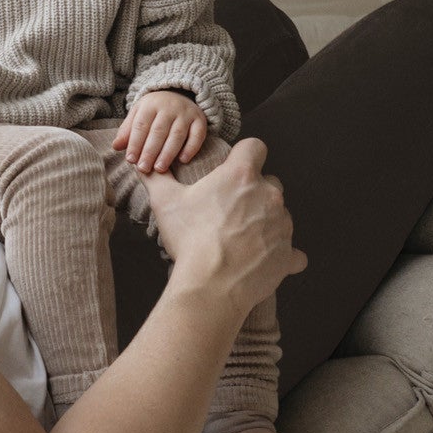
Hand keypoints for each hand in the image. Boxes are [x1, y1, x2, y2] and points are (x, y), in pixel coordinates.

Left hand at [113, 90, 207, 173]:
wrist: (179, 93)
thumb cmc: (154, 110)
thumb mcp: (138, 114)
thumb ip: (127, 130)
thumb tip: (116, 147)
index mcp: (150, 104)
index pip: (141, 125)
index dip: (135, 143)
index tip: (130, 160)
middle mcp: (169, 107)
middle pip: (158, 131)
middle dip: (150, 151)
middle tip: (144, 168)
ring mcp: (186, 113)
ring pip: (177, 134)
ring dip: (168, 153)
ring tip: (160, 168)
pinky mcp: (200, 119)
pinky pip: (197, 134)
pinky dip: (191, 148)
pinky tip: (183, 160)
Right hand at [144, 137, 306, 325]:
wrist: (211, 285)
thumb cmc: (190, 240)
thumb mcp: (165, 203)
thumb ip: (156, 178)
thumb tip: (140, 164)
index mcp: (241, 176)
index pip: (255, 147)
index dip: (245, 155)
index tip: (234, 167)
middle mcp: (269, 195)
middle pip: (269, 182)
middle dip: (254, 193)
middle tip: (230, 211)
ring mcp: (282, 225)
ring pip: (280, 215)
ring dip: (265, 222)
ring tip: (240, 240)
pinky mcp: (289, 254)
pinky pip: (291, 251)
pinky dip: (279, 254)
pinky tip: (260, 260)